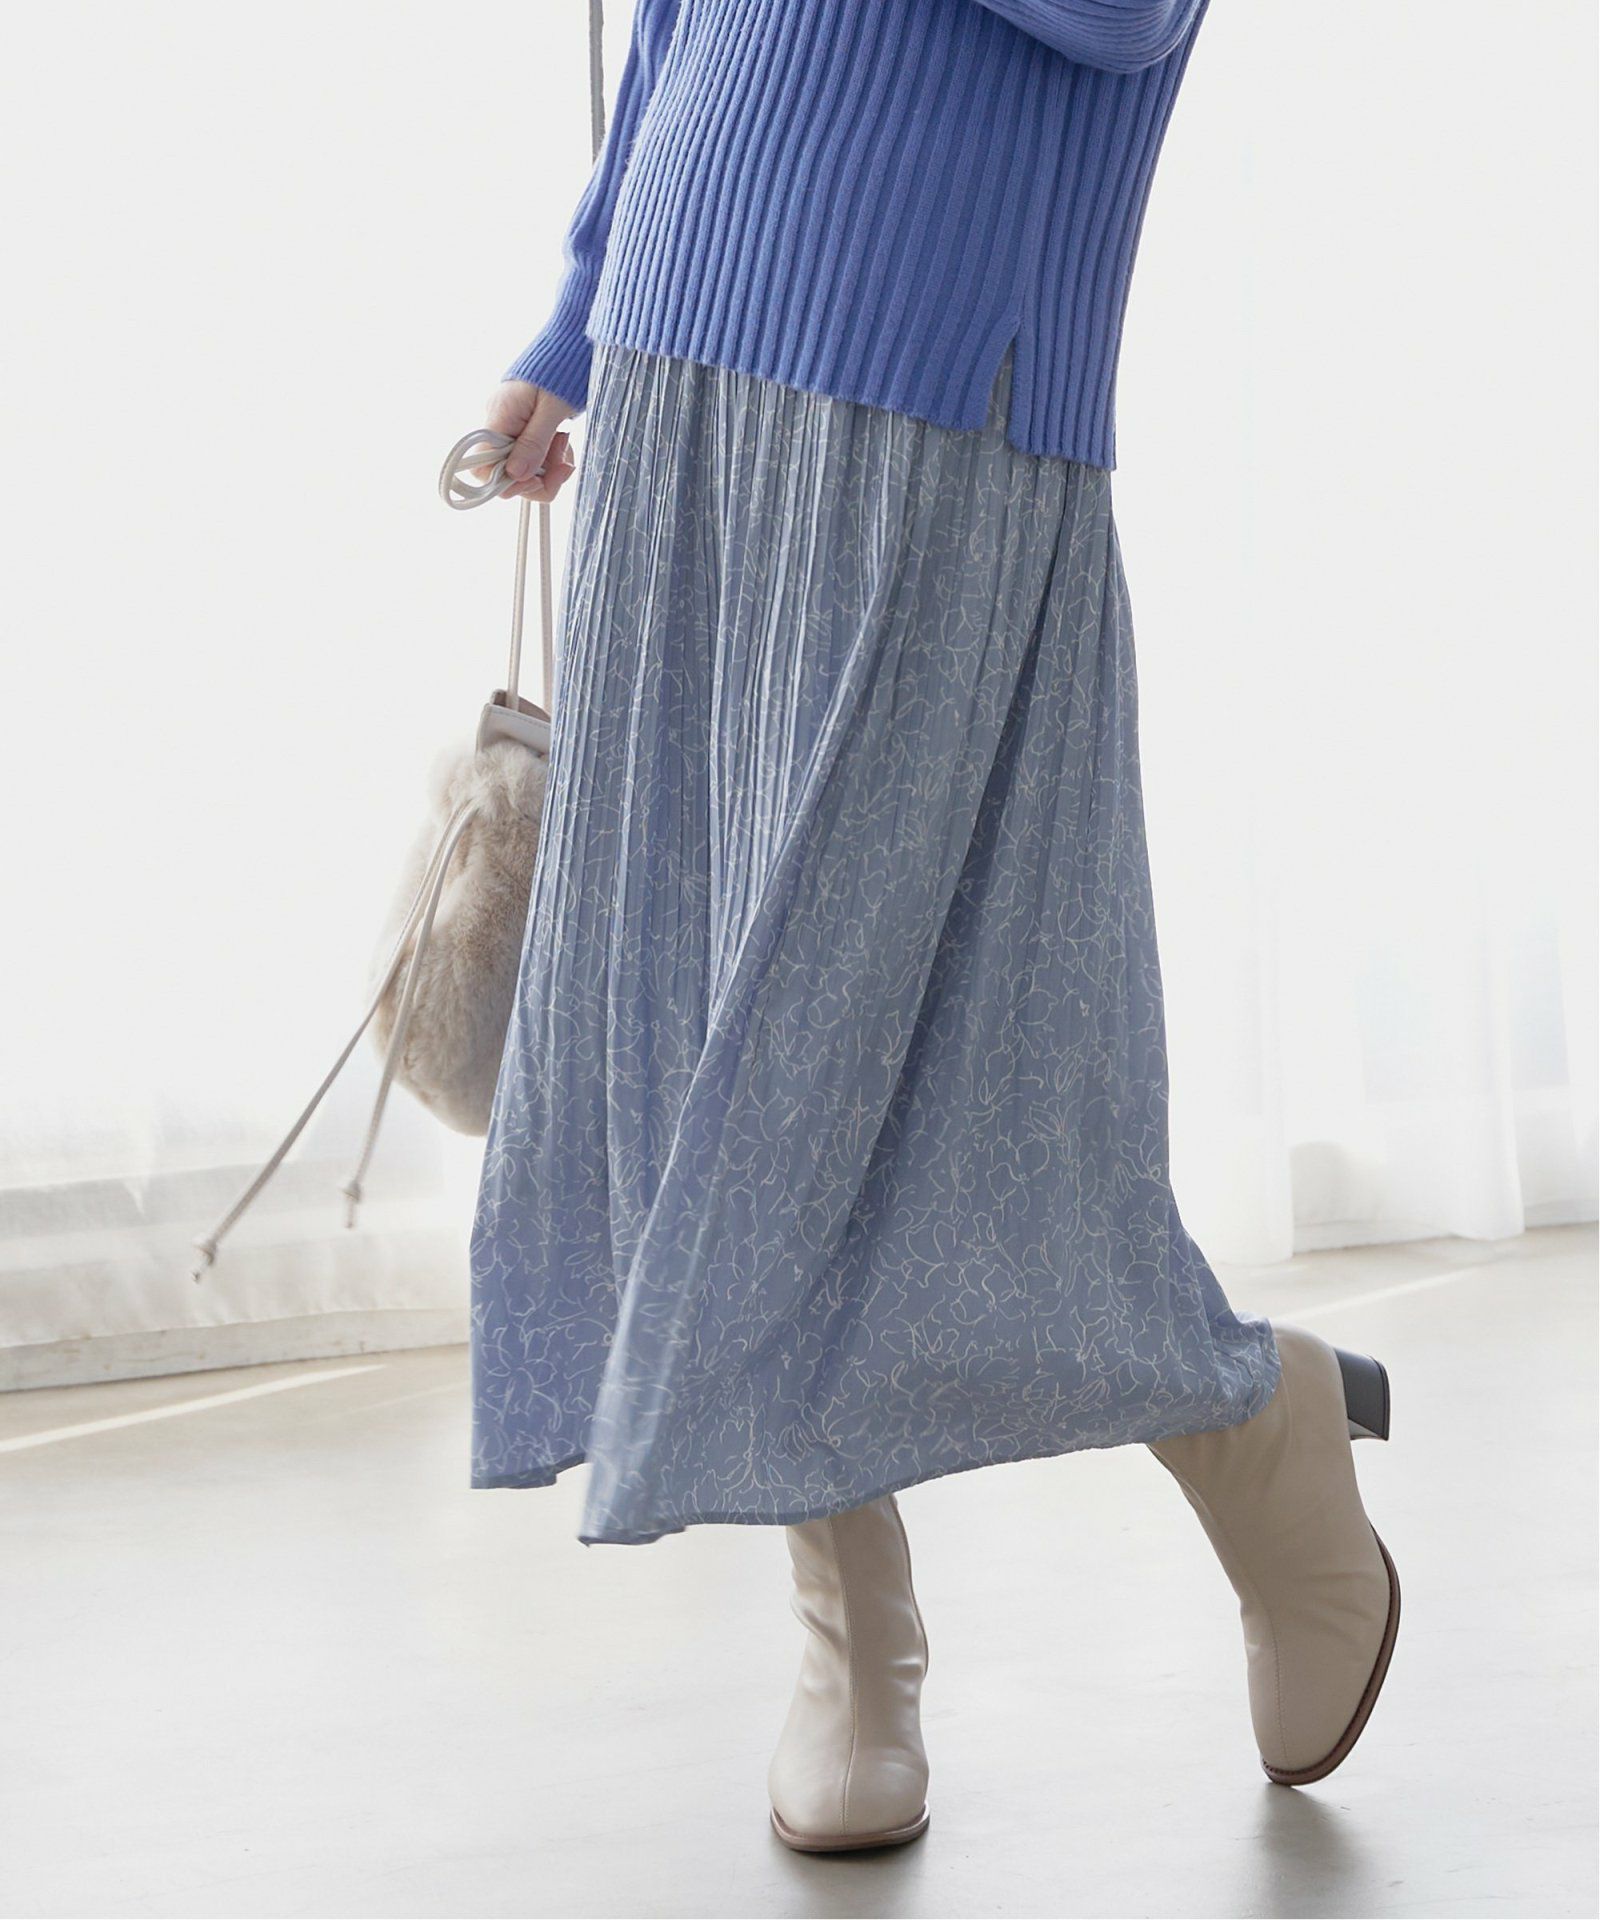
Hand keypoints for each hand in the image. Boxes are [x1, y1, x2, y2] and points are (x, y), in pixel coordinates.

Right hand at [480, 381, 576, 502]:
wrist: (570, 345)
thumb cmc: (562, 369)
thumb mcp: (552, 409)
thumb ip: (534, 443)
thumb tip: (515, 475)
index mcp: (499, 418)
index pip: (483, 468)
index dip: (508, 484)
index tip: (537, 480)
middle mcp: (499, 425)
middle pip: (507, 474)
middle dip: (539, 477)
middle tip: (564, 464)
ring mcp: (510, 427)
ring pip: (524, 468)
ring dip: (549, 467)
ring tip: (566, 444)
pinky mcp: (522, 428)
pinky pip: (532, 455)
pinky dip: (549, 457)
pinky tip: (562, 442)